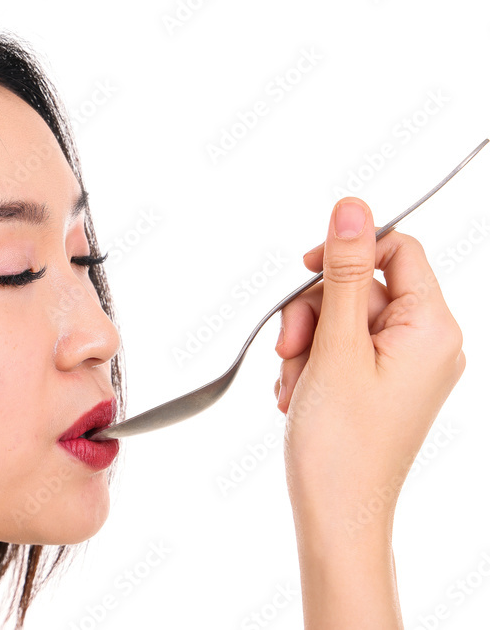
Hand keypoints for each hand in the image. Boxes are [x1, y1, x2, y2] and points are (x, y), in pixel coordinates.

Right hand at [273, 196, 465, 627]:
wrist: (337, 515)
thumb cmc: (342, 446)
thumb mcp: (335, 346)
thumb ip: (345, 274)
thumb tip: (354, 209)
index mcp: (432, 329)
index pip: (399, 251)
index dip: (348, 253)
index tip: (308, 271)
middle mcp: (427, 344)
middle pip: (362, 286)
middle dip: (314, 312)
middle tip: (292, 349)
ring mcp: (404, 367)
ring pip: (343, 318)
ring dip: (307, 342)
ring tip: (294, 381)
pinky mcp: (381, 384)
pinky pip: (341, 348)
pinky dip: (312, 363)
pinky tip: (300, 392)